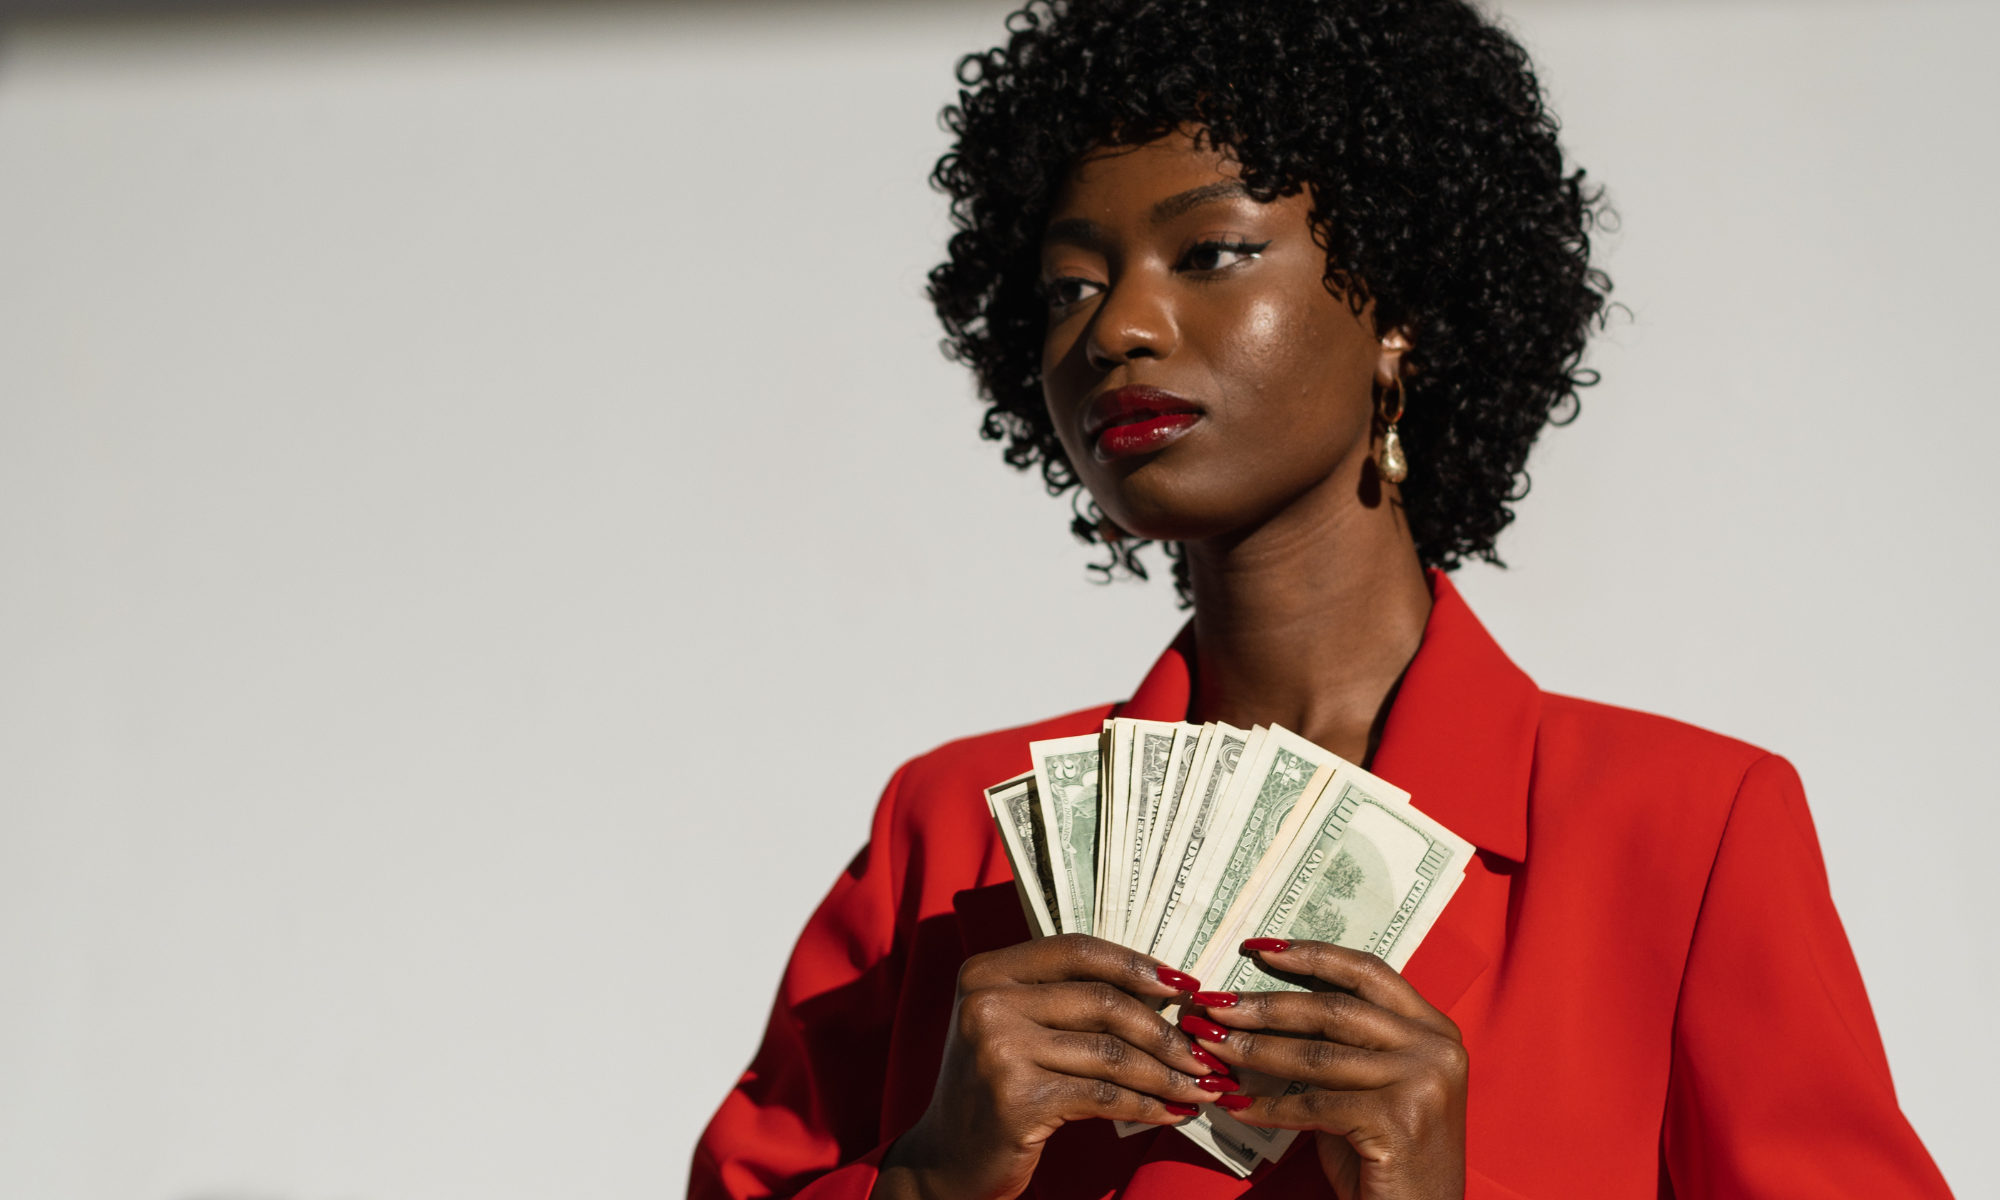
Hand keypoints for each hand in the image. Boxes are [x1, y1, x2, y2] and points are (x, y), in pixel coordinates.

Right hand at [874, 934, 1222, 1199]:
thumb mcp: (1016, 1026)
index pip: (1078, 950)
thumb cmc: (995, 1087)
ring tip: (1201, 1085)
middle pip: (1103, 1002)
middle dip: (1165, 1030)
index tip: (1184, 983)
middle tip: (1205, 1050)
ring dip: (1166, 1073)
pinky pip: (1103, 1096)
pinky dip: (1147, 1105)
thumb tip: (1163, 987)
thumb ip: (1065, 1000)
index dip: (1136, 964)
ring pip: (1110, 1053)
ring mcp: (998, 1050)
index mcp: (987, 971)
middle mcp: (986, 1003)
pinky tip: (1173, 1112)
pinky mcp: (1016, 1100)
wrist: (947, 1157)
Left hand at [1182, 939, 1465, 1199]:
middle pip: (1334, 1010)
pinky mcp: (1398, 1121)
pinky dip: (1266, 1106)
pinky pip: (1313, 1105)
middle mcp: (1435, 1048)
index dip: (1311, 955)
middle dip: (1265, 1006)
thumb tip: (1261, 1009)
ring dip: (1254, 1050)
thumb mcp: (1372, 1086)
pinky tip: (1233, 1103)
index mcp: (1433, 1028)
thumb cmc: (1387, 1154)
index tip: (1258, 948)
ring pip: (1317, 1056)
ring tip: (1212, 1045)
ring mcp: (1422, 1083)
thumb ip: (1340, 1044)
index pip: (1366, 972)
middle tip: (1214, 1003)